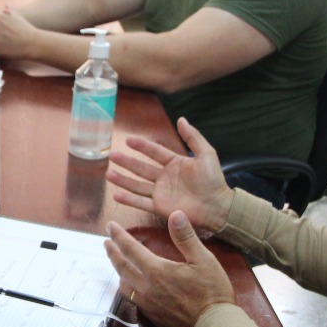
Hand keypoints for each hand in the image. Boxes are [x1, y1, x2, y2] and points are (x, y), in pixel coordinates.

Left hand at [104, 212, 235, 326]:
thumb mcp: (204, 260)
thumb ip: (186, 237)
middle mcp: (147, 287)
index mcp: (157, 271)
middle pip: (121, 267)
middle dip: (112, 252)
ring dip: (118, 271)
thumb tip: (175, 215)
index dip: (119, 236)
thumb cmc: (212, 293)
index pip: (131, 249)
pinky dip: (128, 287)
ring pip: (124, 285)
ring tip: (118, 263)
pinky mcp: (152, 316)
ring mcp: (148, 303)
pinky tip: (133, 286)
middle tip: (106, 242)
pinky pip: (132, 298)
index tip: (110, 226)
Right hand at [107, 117, 233, 233]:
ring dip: (123, 180)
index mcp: (175, 164)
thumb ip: (192, 137)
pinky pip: (141, 203)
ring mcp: (161, 193)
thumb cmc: (214, 180)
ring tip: (109, 174)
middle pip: (141, 168)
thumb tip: (181, 119)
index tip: (129, 140)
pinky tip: (116, 195)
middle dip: (126, 162)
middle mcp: (165, 178)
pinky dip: (128, 200)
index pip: (155, 152)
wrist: (218, 206)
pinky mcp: (160, 208)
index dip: (142, 146)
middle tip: (112, 155)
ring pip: (137, 185)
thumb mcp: (206, 154)